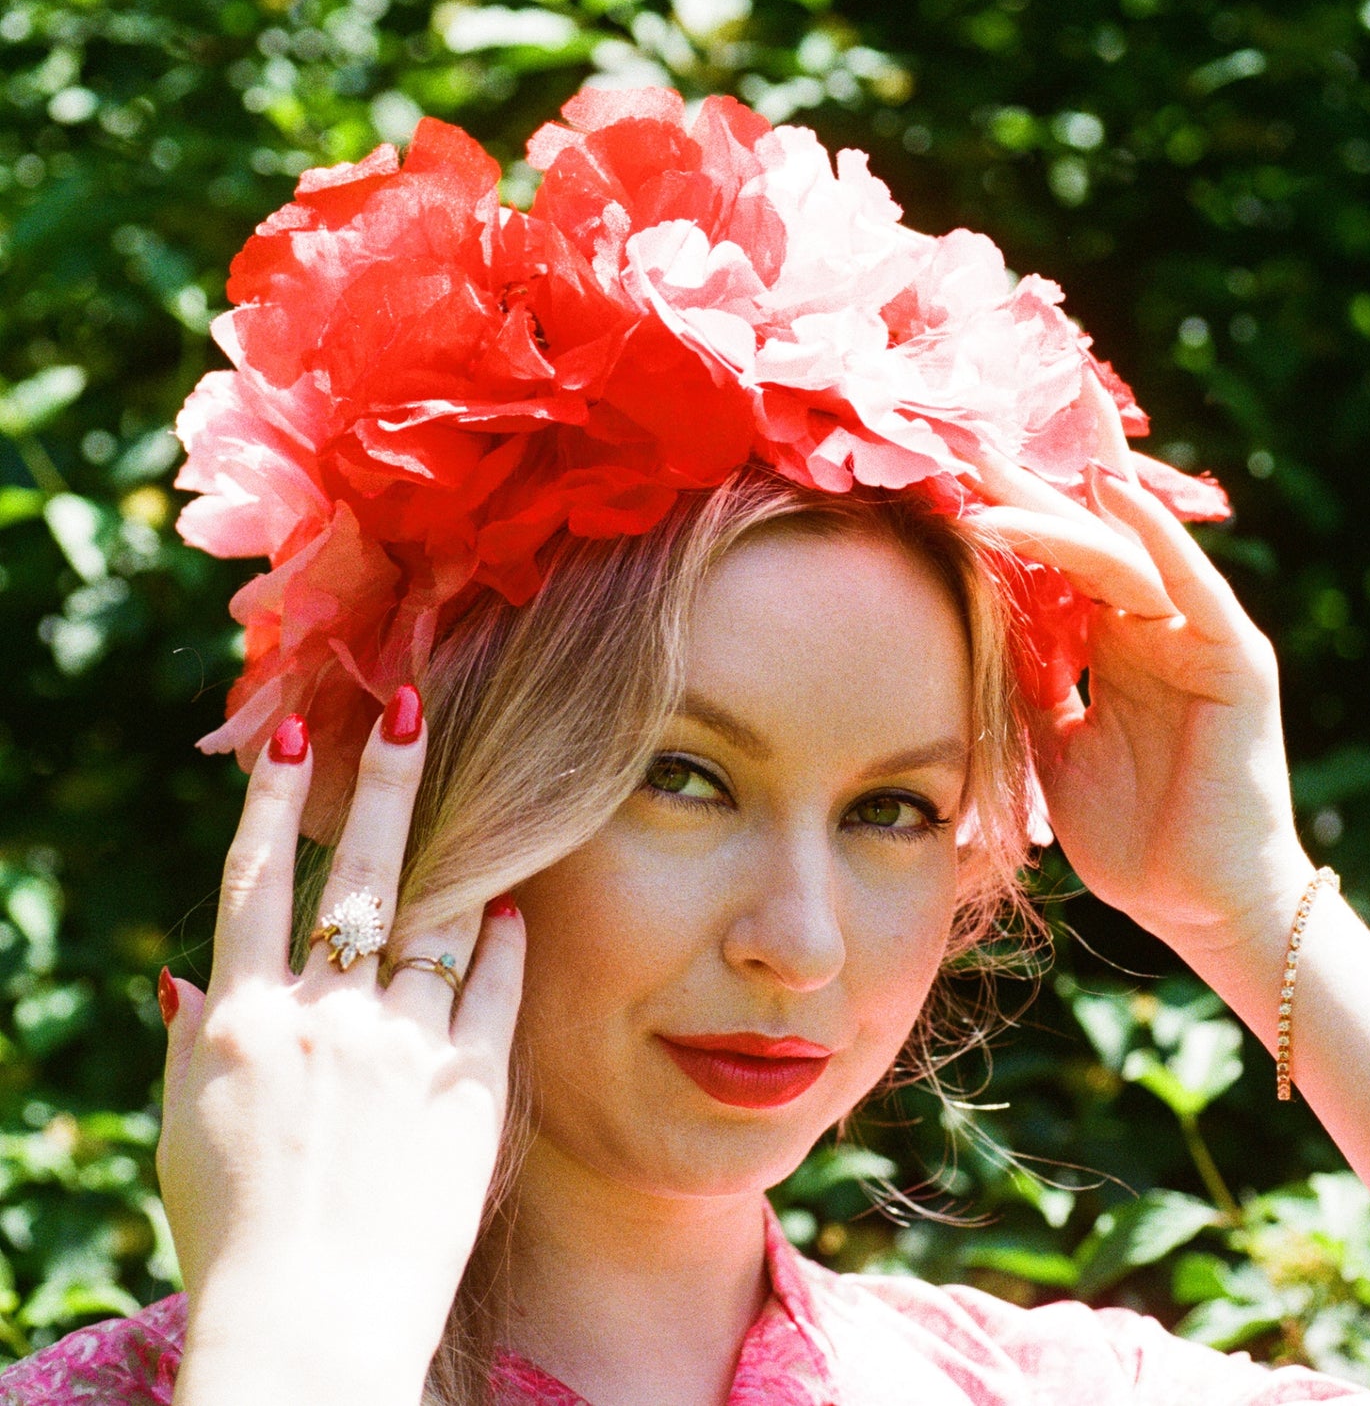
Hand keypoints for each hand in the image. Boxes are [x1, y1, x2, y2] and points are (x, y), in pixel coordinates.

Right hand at [158, 697, 525, 1403]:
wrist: (308, 1334)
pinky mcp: (470, 1087)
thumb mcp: (186, 1133)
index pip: (257, 881)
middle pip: (360, 873)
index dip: (274, 799)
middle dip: (385, 781)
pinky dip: (503, 943)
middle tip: (412, 704)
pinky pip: (494, 990)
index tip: (296, 731)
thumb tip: (186, 971)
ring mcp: (402, 1047)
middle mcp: (324, 1016)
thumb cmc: (235, 1237)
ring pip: (439, 919)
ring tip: (489, 783)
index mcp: (243, 1021)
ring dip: (461, 846)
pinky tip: (513, 907)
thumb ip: (191, 1042)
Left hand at [975, 379, 1313, 959]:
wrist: (1194, 901)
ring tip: (995, 466)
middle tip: (957, 442)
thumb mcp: (1050, 745)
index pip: (1054, 562)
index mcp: (1111, 642)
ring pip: (1121, 552)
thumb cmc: (1126, 830)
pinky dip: (1153, 535)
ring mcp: (1195, 635)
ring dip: (1058, 507)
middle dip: (1019, 491)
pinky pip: (1189, 585)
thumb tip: (960, 631)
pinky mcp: (1232, 657)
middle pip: (1080, 540)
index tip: (937, 480)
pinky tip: (1111, 490)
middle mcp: (1152, 625)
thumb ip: (1023, 685)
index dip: (1002, 518)